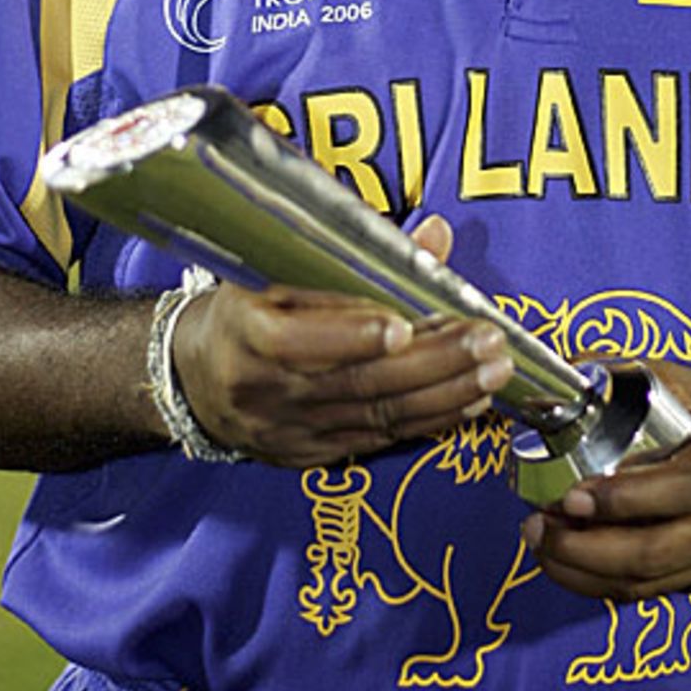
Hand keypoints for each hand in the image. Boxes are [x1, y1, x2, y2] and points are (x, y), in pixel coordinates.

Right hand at [170, 216, 513, 466]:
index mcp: (245, 334)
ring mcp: (292, 430)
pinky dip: (429, 421)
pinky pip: (379, 439)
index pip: (294, 341)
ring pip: (378, 416)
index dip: (349, 335)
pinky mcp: (313, 454)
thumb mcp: (277, 268)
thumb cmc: (246, 305)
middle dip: (431, 363)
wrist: (195, 376)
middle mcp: (267, 391)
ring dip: (446, 394)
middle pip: (357, 382)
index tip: (401, 325)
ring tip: (495, 371)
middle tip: (486, 342)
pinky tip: (470, 403)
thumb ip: (353, 254)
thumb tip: (434, 236)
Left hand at [521, 361, 690, 600]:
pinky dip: (603, 584)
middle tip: (539, 527)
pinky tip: (567, 561)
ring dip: (586, 572)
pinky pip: (653, 592)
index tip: (573, 495)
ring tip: (541, 543)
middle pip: (661, 552)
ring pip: (652, 583)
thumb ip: (630, 376)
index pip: (686, 488)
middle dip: (589, 549)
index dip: (627, 498)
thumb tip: (561, 373)